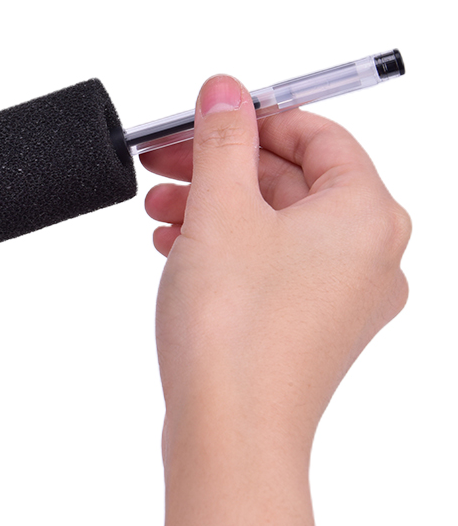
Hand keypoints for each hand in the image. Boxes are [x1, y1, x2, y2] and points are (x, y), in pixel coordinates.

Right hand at [141, 75, 410, 525]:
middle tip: (167, 158)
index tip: (209, 115)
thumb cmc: (235, 331)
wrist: (228, 436)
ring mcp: (338, 295)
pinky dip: (222, 242)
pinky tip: (174, 243)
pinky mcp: (305, 324)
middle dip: (221, 164)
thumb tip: (225, 90)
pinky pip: (267, 261)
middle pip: (291, 179)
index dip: (257, 118)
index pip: (320, 135)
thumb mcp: (220, 208)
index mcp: (366, 216)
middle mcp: (366, 255)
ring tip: (159, 206)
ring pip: (273, 222)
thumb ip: (222, 139)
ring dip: (213, 203)